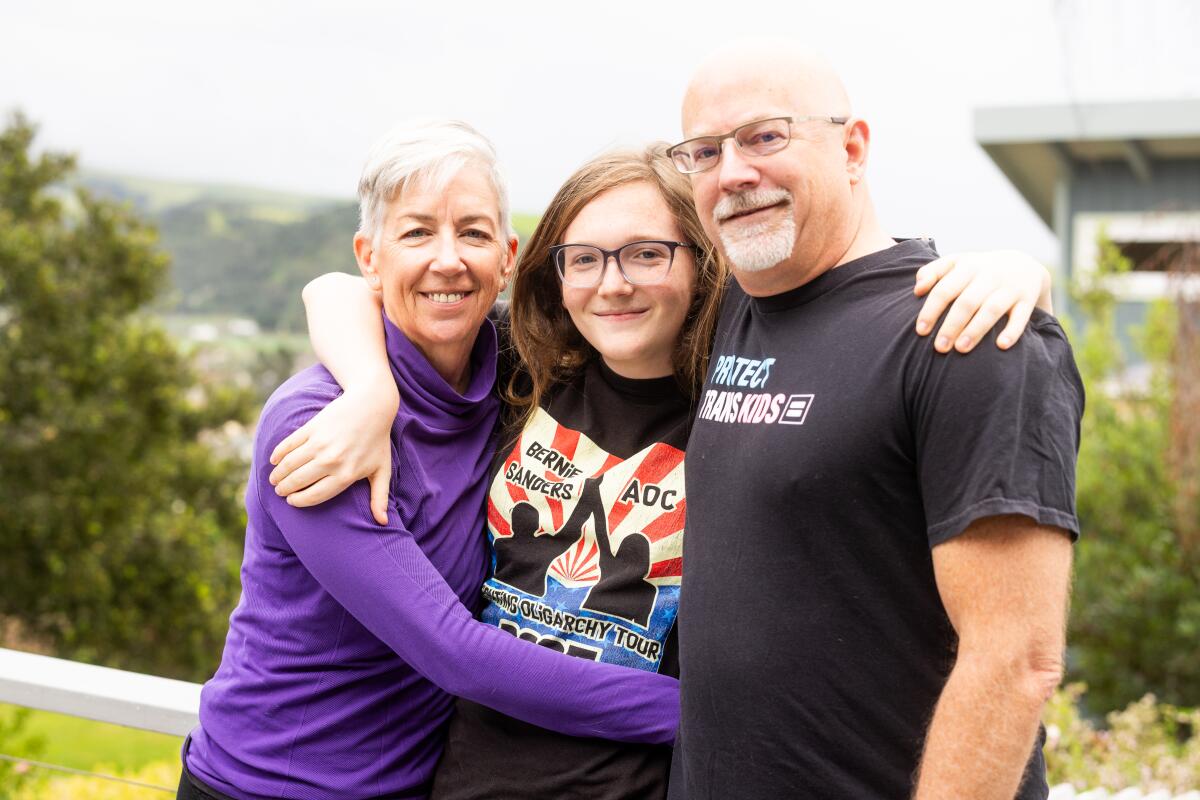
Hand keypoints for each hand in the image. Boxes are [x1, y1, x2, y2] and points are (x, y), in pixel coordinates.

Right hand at [268, 379, 398, 525]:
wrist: (372, 405)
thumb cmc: (377, 441)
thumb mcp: (382, 469)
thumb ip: (379, 497)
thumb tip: (383, 523)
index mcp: (346, 475)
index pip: (314, 495)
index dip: (299, 501)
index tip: (292, 502)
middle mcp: (331, 461)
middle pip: (298, 482)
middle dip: (285, 489)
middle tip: (280, 491)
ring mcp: (320, 444)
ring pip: (290, 465)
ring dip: (278, 474)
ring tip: (275, 479)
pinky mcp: (312, 428)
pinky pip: (289, 445)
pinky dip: (278, 454)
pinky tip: (274, 460)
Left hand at [913, 251, 1052, 353]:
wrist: (1023, 265)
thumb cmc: (978, 271)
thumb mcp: (956, 263)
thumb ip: (932, 272)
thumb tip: (917, 289)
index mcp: (967, 266)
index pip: (944, 289)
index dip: (931, 310)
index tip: (920, 331)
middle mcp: (989, 275)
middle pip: (967, 302)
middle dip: (952, 325)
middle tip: (939, 348)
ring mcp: (1010, 286)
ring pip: (992, 309)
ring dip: (976, 330)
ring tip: (961, 349)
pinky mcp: (1027, 298)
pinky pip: (1021, 316)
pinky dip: (1012, 330)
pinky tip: (1001, 346)